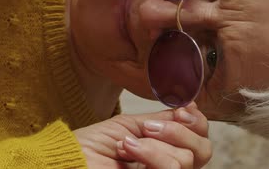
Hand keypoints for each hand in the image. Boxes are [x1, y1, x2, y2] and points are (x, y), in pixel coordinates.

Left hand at [73, 103, 211, 168]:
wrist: (66, 162)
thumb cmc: (89, 147)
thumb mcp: (130, 126)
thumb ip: (162, 120)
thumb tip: (190, 106)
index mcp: (165, 151)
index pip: (200, 139)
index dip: (197, 122)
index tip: (183, 109)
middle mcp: (167, 167)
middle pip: (202, 151)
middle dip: (177, 131)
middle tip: (147, 128)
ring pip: (184, 161)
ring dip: (153, 146)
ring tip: (127, 145)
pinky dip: (151, 156)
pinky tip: (128, 151)